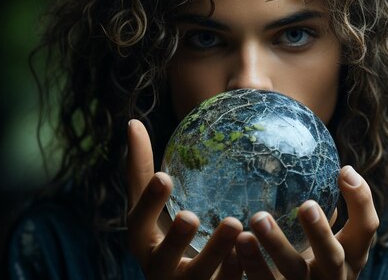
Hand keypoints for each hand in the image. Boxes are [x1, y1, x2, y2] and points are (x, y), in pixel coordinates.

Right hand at [126, 119, 244, 278]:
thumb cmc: (164, 236)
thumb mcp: (151, 208)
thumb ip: (141, 169)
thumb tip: (132, 122)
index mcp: (144, 240)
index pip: (140, 220)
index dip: (150, 201)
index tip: (164, 177)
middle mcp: (160, 268)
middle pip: (165, 256)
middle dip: (175, 238)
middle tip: (190, 215)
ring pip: (201, 275)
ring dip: (216, 251)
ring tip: (234, 224)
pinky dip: (239, 271)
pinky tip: (255, 249)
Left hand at [235, 165, 378, 279]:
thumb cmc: (310, 260)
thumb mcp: (324, 239)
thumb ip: (321, 208)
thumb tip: (311, 157)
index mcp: (350, 255)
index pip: (367, 228)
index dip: (361, 201)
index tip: (343, 171)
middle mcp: (333, 278)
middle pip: (331, 257)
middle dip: (320, 232)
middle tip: (306, 205)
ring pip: (291, 275)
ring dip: (273, 250)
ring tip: (249, 230)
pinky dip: (246, 267)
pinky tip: (231, 247)